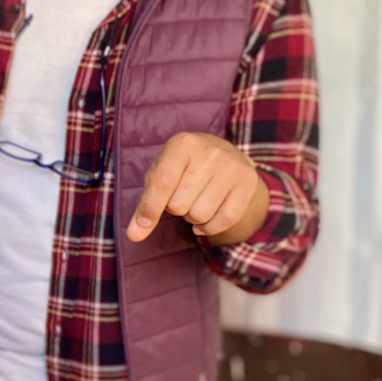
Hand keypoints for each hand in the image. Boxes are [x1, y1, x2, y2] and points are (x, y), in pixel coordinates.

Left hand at [127, 132, 268, 246]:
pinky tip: (206, 219)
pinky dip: (210, 227)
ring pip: (201, 215)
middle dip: (175, 209)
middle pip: (180, 204)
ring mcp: (231, 166)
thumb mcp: (160, 176)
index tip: (143, 226)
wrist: (224, 154)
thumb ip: (146, 205)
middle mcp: (209, 152)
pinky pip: (224, 220)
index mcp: (181, 144)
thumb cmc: (182, 168)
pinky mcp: (247, 182)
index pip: (163, 183)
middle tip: (182, 196)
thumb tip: (134, 236)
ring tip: (195, 201)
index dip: (151, 208)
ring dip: (192, 217)